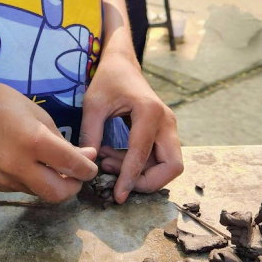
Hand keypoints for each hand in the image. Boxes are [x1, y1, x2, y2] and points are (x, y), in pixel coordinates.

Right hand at [0, 80, 97, 202]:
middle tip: (76, 175)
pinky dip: (32, 180)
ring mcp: (4, 178)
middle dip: (73, 187)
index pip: (73, 166)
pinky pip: (22, 188)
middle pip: (58, 194)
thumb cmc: (3, 103)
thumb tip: (86, 157)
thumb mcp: (39, 115)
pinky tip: (27, 163)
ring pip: (40, 193)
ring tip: (50, 165)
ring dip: (51, 183)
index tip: (91, 165)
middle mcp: (18, 165)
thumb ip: (63, 141)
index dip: (88, 169)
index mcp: (33, 141)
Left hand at [79, 51, 181, 202]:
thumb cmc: (108, 80)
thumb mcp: (93, 105)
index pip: (143, 155)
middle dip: (148, 182)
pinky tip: (116, 158)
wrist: (123, 65)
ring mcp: (170, 128)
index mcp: (150, 112)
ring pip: (169, 166)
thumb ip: (91, 134)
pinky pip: (160, 160)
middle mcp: (167, 121)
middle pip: (172, 167)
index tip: (118, 196)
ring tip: (109, 163)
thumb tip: (88, 166)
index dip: (130, 179)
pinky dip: (141, 166)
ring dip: (142, 174)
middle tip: (119, 181)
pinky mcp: (165, 133)